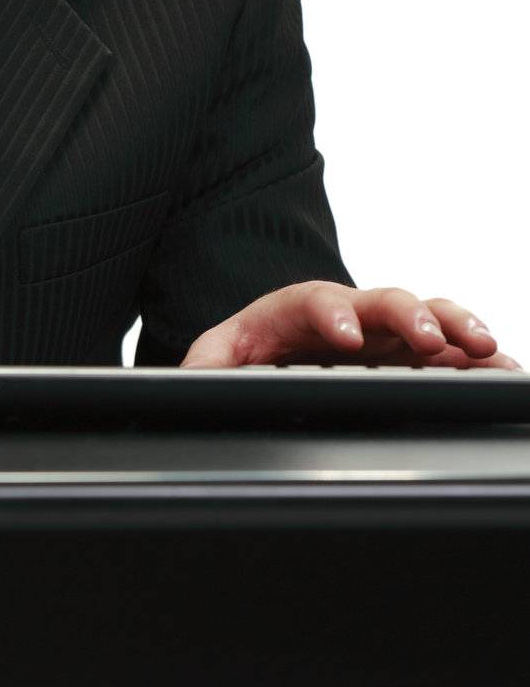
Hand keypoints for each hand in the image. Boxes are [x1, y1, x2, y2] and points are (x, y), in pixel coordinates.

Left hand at [179, 281, 522, 369]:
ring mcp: (380, 333)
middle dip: (409, 316)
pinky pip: (446, 351)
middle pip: (381, 299)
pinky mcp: (405, 356)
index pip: (313, 300)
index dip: (333, 314)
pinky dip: (474, 359)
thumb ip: (202, 371)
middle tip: (433, 340)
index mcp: (292, 310)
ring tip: (487, 349)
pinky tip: (502, 371)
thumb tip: (187, 387)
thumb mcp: (213, 363)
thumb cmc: (241, 355)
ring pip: (424, 316)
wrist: (262, 357)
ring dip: (456, 328)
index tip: (347, 338)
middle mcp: (344, 313)